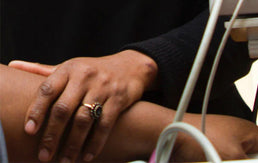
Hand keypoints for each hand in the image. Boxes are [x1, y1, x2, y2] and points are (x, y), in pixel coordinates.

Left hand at [9, 50, 157, 161]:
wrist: (130, 67)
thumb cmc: (94, 70)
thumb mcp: (70, 66)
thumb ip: (43, 70)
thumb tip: (13, 65)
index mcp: (69, 69)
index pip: (47, 89)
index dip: (36, 110)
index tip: (29, 131)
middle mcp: (85, 77)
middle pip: (64, 109)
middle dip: (52, 135)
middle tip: (45, 155)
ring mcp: (103, 88)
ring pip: (84, 119)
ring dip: (73, 143)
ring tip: (65, 160)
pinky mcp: (118, 99)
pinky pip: (105, 124)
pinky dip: (95, 142)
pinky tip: (87, 156)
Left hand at [172, 114, 257, 160]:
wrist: (168, 134)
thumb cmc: (194, 134)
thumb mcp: (231, 156)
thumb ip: (248, 162)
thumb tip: (251, 162)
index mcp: (246, 130)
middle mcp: (235, 133)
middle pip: (253, 154)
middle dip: (247, 161)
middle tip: (235, 162)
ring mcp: (221, 140)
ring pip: (235, 158)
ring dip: (228, 161)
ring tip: (216, 161)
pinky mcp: (208, 146)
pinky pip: (220, 158)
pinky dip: (216, 161)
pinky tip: (209, 161)